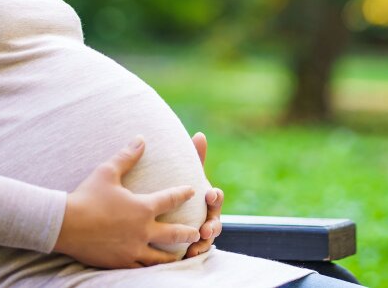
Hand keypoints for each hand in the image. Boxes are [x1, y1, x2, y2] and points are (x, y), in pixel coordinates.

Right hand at [53, 136, 201, 268]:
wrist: (66, 225)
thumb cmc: (87, 196)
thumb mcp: (107, 172)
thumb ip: (127, 156)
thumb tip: (140, 139)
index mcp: (143, 208)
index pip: (170, 199)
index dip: (183, 193)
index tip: (192, 191)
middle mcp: (143, 230)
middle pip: (174, 233)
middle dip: (188, 233)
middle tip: (198, 233)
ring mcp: (133, 249)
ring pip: (160, 256)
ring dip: (173, 256)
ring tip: (180, 256)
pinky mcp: (121, 262)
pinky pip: (141, 268)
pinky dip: (150, 267)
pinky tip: (153, 267)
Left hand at [184, 131, 224, 258]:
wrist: (171, 211)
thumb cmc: (185, 190)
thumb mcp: (188, 174)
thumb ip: (195, 158)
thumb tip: (199, 134)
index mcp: (208, 199)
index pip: (216, 198)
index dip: (215, 197)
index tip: (209, 194)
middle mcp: (209, 216)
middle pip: (216, 222)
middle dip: (213, 224)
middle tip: (206, 227)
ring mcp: (203, 232)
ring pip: (208, 239)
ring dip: (205, 241)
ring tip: (197, 243)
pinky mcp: (194, 244)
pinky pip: (198, 250)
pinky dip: (195, 252)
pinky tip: (187, 253)